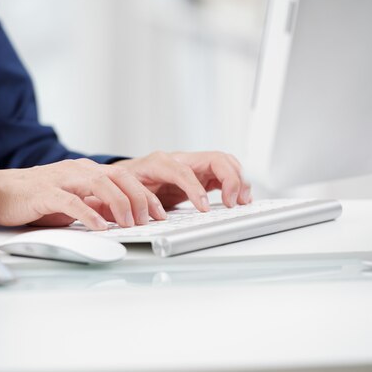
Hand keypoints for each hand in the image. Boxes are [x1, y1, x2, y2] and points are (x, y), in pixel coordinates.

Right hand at [0, 159, 166, 229]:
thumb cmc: (34, 198)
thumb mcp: (72, 201)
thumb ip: (94, 205)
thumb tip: (118, 217)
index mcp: (88, 171)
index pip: (126, 178)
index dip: (146, 195)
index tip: (160, 213)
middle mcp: (78, 171)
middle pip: (120, 178)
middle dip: (141, 198)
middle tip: (151, 220)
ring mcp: (62, 179)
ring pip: (100, 185)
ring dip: (120, 205)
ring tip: (131, 223)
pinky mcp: (45, 193)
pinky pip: (71, 201)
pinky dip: (89, 214)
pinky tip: (100, 227)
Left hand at [113, 151, 251, 211]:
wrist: (128, 176)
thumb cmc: (129, 181)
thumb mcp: (128, 190)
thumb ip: (141, 198)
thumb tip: (155, 212)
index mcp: (160, 162)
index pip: (183, 171)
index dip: (196, 189)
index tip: (204, 209)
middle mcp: (181, 160)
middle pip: (215, 158)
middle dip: (230, 179)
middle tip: (233, 203)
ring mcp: (194, 165)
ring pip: (224, 162)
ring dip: (238, 180)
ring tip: (243, 201)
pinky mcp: (201, 174)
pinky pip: (224, 173)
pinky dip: (236, 184)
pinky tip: (241, 198)